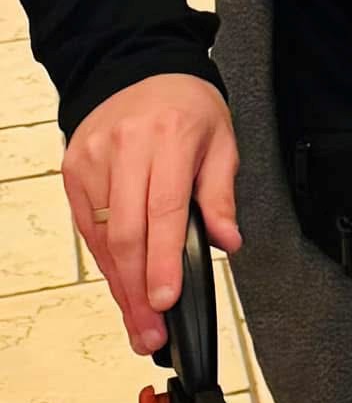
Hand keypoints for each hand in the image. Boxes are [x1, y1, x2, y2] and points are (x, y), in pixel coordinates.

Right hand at [62, 74, 239, 355]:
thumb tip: (227, 241)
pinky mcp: (73, 173)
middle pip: (125, 235)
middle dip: (138, 292)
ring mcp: (92, 162)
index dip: (162, 263)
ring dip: (120, 287)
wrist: (140, 69)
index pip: (162, 212)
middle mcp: (124, 150)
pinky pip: (88, 230)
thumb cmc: (187, 106)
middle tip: (151, 332)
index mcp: (168, 138)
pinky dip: (106, 263)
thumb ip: (221, 194)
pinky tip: (121, 287)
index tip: (166, 302)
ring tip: (139, 323)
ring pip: (101, 240)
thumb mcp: (221, 140)